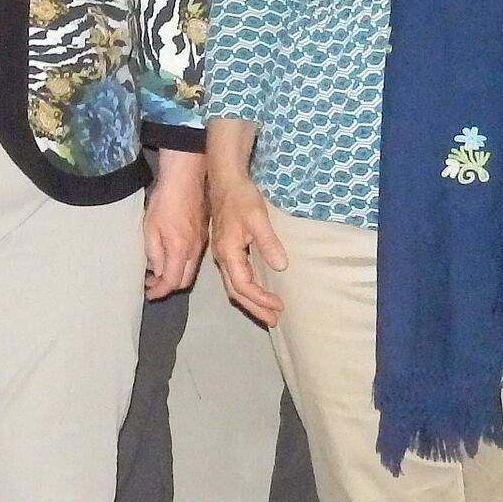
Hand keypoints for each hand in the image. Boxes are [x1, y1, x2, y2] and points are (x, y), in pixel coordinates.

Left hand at [142, 154, 206, 300]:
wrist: (186, 178)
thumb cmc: (164, 201)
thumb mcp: (150, 228)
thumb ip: (154, 253)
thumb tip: (157, 272)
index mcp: (181, 251)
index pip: (172, 282)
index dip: (159, 292)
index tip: (148, 295)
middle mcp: (195, 251)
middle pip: (184, 280)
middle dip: (167, 287)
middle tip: (151, 285)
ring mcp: (201, 243)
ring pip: (190, 269)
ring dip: (174, 275)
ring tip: (156, 273)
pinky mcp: (203, 234)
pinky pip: (193, 257)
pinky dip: (181, 264)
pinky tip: (169, 256)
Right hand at [207, 164, 286, 325]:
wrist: (225, 181)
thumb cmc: (241, 198)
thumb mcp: (257, 218)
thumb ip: (268, 243)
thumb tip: (281, 267)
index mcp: (228, 252)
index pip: (243, 285)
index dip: (260, 298)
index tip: (279, 306)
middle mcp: (222, 258)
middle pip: (235, 291)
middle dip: (254, 308)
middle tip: (273, 320)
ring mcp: (222, 254)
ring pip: (234, 286)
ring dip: (250, 301)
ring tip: (268, 312)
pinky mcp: (227, 249)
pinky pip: (235, 277)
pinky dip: (247, 289)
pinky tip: (257, 290)